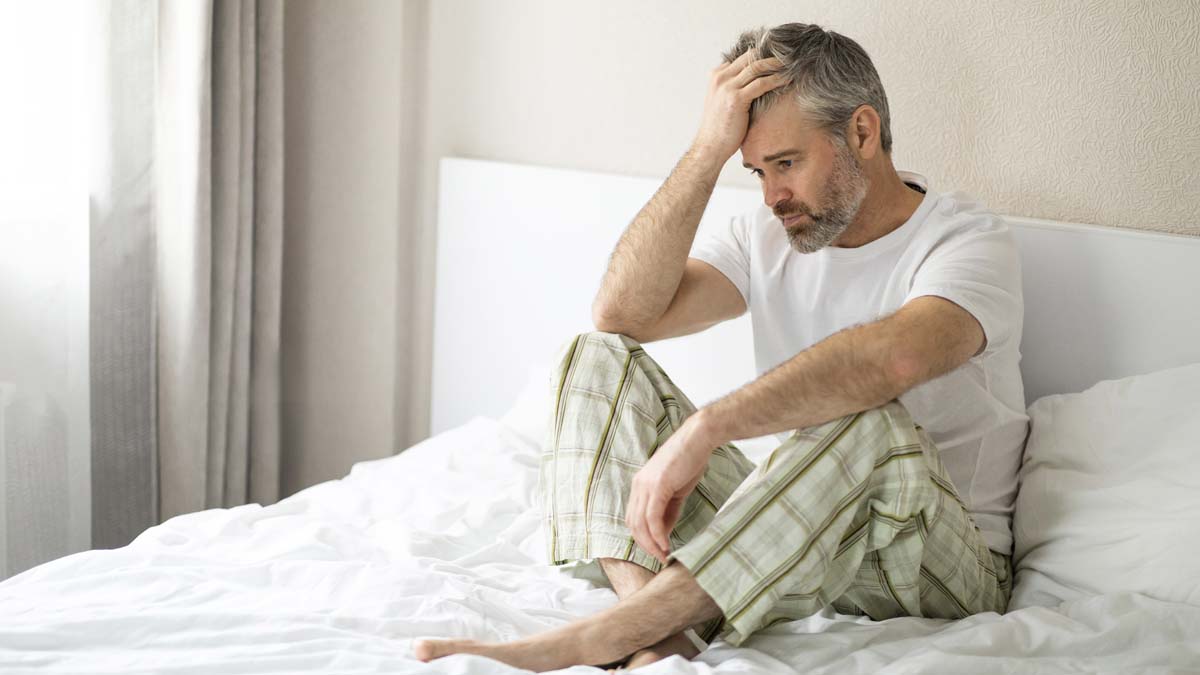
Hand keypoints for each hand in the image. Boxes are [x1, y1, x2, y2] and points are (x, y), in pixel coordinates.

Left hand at [625, 412, 721, 563]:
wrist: (699, 438)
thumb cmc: (690, 461)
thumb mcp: (676, 490)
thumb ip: (668, 511)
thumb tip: (663, 533)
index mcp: (640, 485)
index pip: (633, 518)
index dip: (642, 538)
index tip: (657, 550)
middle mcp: (638, 485)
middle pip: (633, 523)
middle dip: (645, 545)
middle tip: (659, 558)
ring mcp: (645, 485)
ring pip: (640, 523)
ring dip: (651, 543)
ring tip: (663, 555)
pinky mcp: (657, 486)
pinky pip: (652, 517)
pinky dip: (658, 534)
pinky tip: (666, 544)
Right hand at [691, 51, 787, 161]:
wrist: (710, 146)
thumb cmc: (720, 128)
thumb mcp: (723, 101)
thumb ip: (734, 87)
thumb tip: (756, 82)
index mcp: (717, 75)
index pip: (742, 56)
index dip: (761, 54)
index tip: (778, 56)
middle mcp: (720, 77)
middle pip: (750, 56)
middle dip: (771, 54)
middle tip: (789, 55)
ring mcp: (727, 87)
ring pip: (757, 66)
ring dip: (777, 64)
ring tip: (792, 64)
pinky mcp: (736, 98)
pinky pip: (762, 83)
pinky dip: (777, 79)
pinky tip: (788, 79)